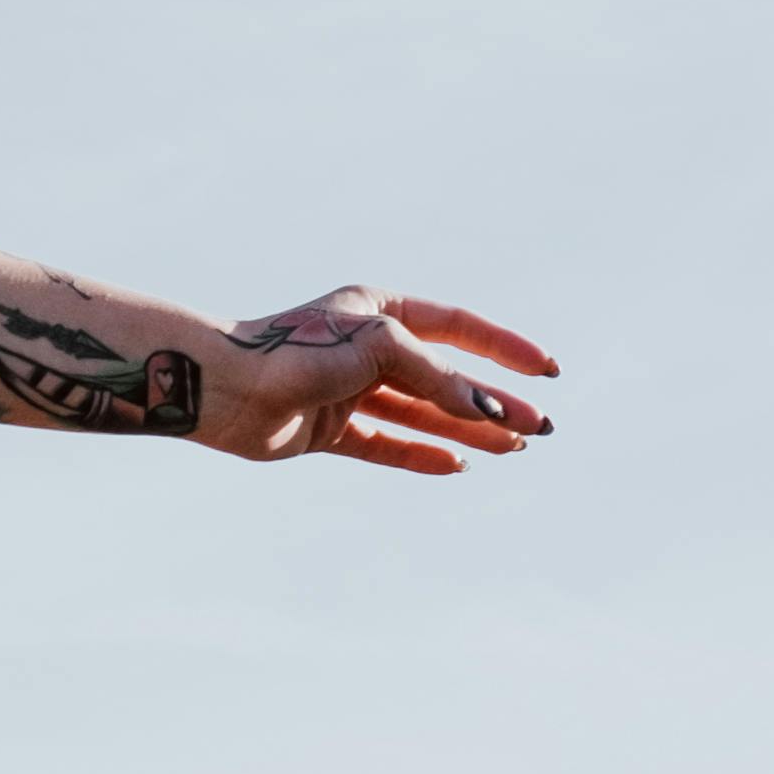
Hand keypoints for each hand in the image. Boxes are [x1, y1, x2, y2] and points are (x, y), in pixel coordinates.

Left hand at [198, 288, 556, 477]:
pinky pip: (384, 443)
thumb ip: (438, 378)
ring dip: (465, 431)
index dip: (505, 348)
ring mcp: (346, 389)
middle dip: (493, 403)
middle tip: (540, 428)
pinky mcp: (326, 428)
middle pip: (445, 377)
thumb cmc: (301, 352)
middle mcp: (365, 346)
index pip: (459, 326)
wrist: (226, 387)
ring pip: (420, 413)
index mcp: (380, 309)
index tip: (546, 371)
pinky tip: (455, 465)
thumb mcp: (383, 349)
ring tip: (512, 450)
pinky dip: (418, 454)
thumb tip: (489, 412)